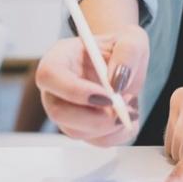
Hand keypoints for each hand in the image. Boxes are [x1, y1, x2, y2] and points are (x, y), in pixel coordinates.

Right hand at [37, 27, 147, 146]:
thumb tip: (116, 83)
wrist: (126, 63)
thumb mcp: (133, 40)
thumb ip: (127, 54)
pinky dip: (117, 134)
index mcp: (59, 58)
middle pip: (58, 112)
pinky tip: (128, 114)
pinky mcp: (80, 128)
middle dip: (95, 118)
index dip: (76, 91)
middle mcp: (55, 88)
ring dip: (109, 126)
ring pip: (76, 132)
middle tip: (125, 109)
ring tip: (130, 104)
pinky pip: (95, 141)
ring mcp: (64, 111)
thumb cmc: (123, 47)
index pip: (49, 76)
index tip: (109, 97)